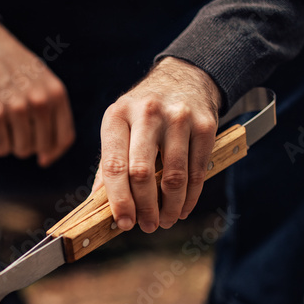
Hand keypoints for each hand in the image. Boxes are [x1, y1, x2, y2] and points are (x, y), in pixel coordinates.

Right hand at [0, 22, 73, 166]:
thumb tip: (47, 157)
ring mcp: (16, 109)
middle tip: (16, 130)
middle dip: (28, 145)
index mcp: (56, 94)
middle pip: (40, 148)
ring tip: (4, 126)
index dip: (54, 153)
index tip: (43, 158)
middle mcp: (39, 102)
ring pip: (20, 150)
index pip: (64, 138)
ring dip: (11, 144)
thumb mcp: (43, 80)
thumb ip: (52, 113)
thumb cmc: (14, 67)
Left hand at [92, 57, 220, 232]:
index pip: (114, 166)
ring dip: (170, 207)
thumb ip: (109, 164)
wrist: (185, 77)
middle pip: (142, 173)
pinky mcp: (205, 125)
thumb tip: (99, 206)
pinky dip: (190, 196)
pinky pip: (197, 171)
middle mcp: (147, 114)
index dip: (119, 200)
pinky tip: (183, 208)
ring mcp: (178, 118)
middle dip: (145, 207)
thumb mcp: (119, 127)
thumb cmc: (143, 112)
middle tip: (147, 226)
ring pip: (174, 176)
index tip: (124, 223)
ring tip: (165, 220)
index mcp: (117, 116)